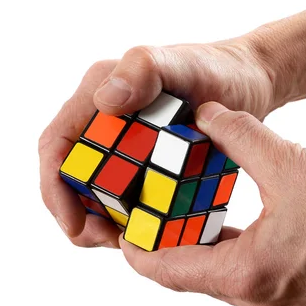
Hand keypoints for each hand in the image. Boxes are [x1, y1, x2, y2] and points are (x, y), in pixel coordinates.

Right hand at [39, 39, 279, 246]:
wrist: (249, 81)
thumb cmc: (218, 68)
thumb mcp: (182, 64)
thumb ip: (143, 70)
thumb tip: (104, 101)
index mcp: (99, 91)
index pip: (57, 144)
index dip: (56, 187)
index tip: (75, 225)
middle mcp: (104, 118)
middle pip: (72, 175)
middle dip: (79, 213)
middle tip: (109, 240)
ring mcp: (125, 140)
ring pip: (97, 189)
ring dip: (103, 219)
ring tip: (129, 240)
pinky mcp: (146, 156)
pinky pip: (127, 191)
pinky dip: (131, 214)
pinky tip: (150, 230)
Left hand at [120, 102, 305, 305]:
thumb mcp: (286, 160)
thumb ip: (237, 135)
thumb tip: (205, 114)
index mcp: (248, 275)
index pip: (165, 269)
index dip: (138, 243)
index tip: (125, 222)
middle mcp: (263, 302)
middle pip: (196, 274)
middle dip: (176, 240)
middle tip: (160, 206)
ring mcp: (290, 305)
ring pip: (230, 276)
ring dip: (212, 245)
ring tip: (198, 210)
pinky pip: (261, 277)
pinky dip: (245, 252)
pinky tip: (250, 221)